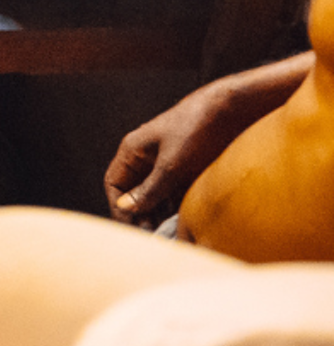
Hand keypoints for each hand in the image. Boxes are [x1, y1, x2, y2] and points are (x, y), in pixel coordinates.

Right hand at [103, 83, 258, 227]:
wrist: (230, 110)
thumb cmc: (195, 129)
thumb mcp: (171, 164)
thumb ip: (149, 189)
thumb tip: (126, 208)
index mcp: (133, 151)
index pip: (115, 184)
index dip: (119, 205)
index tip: (133, 227)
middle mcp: (146, 159)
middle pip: (133, 192)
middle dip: (139, 213)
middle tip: (152, 235)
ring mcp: (166, 164)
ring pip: (153, 195)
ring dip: (158, 213)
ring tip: (167, 232)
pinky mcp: (186, 170)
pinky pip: (173, 193)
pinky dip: (175, 208)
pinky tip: (182, 221)